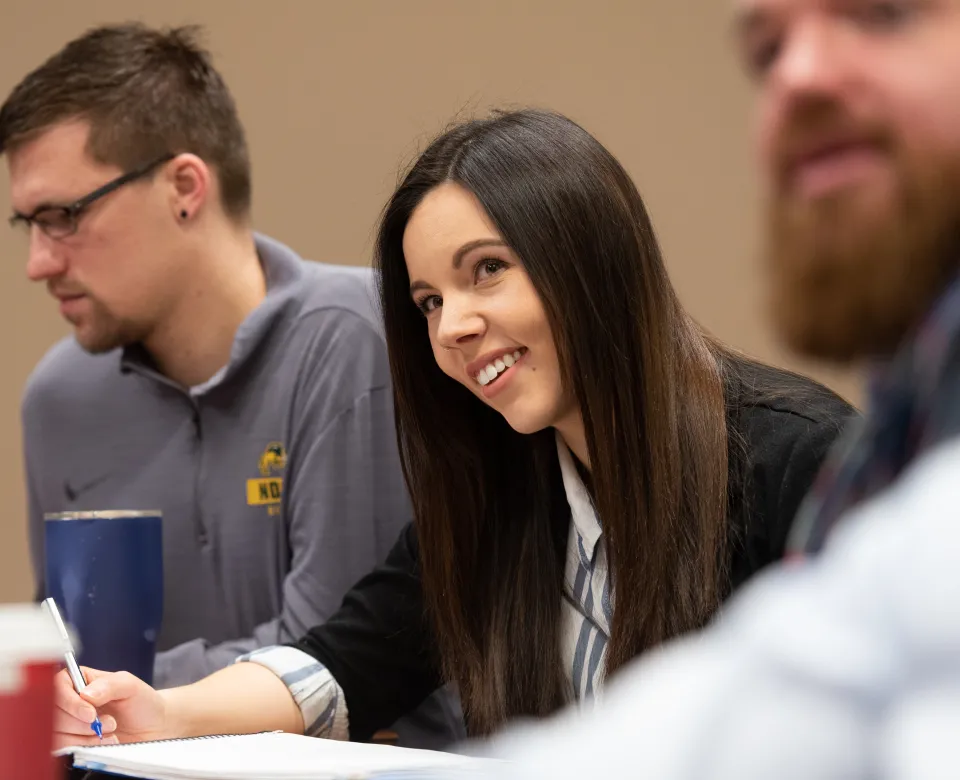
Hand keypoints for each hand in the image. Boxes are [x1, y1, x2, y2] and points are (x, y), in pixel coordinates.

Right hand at [53, 667, 168, 749]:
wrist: (153, 727)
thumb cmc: (142, 701)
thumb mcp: (130, 685)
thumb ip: (109, 685)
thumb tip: (85, 694)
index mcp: (81, 681)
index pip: (58, 686)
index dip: (70, 702)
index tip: (90, 713)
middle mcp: (71, 702)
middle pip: (54, 714)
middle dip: (83, 724)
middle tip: (109, 722)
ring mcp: (69, 724)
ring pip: (57, 734)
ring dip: (85, 737)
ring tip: (111, 731)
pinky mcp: (72, 743)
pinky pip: (64, 749)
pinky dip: (85, 748)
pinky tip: (105, 743)